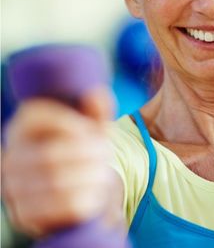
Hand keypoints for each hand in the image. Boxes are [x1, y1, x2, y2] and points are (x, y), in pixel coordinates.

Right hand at [1, 87, 115, 237]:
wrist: (76, 195)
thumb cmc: (85, 153)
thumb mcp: (93, 131)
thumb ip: (97, 112)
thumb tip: (95, 93)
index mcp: (21, 129)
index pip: (35, 116)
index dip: (70, 123)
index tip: (93, 131)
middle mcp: (10, 159)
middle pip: (49, 154)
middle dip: (86, 153)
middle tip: (106, 154)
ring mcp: (13, 190)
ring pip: (54, 183)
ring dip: (88, 177)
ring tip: (103, 173)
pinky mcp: (23, 216)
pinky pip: (55, 210)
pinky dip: (82, 200)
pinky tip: (93, 195)